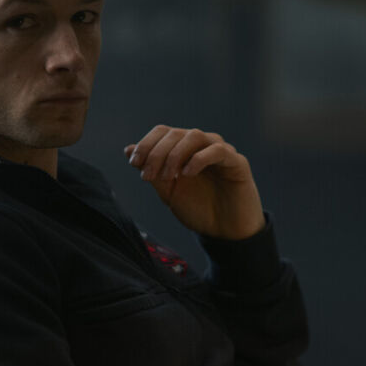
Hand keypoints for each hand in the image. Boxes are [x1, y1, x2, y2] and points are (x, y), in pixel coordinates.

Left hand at [124, 125, 265, 239]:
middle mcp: (202, 145)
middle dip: (156, 153)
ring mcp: (220, 151)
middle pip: (175, 133)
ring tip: (168, 177)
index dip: (146, 144)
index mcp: (184, 149)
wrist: (225, 232)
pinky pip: (217, 150)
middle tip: (148, 176)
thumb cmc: (199, 210)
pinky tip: (188, 174)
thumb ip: (152, 171)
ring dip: (175, 154)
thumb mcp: (168, 192)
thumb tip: (128, 149)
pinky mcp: (237, 162)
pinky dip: (199, 159)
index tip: (134, 163)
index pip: (163, 133)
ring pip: (194, 136)